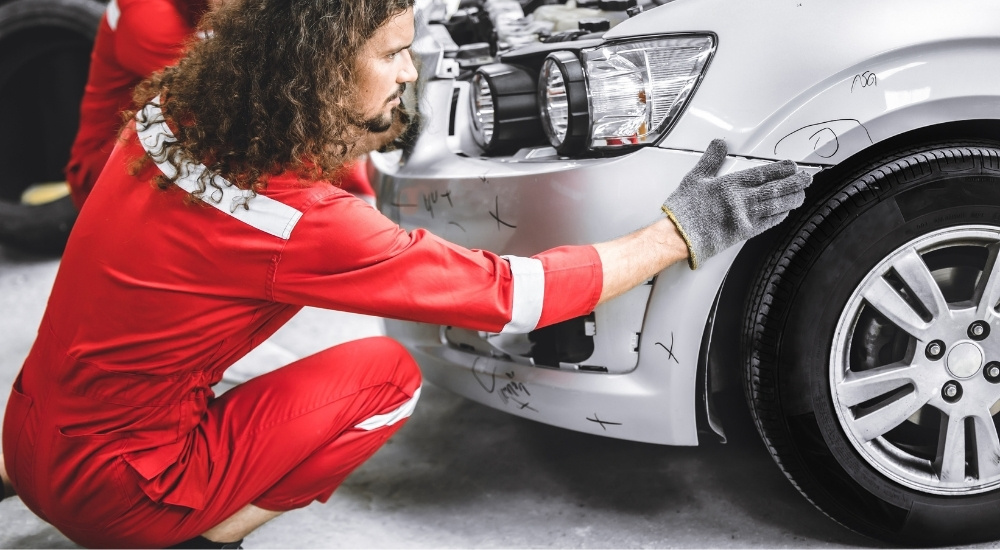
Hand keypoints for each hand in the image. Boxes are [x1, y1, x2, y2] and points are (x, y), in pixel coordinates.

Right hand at [661, 139, 811, 268]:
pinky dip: (779, 216)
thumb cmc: (684, 210)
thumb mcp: (694, 178)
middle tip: (806, 178)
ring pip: (774, 206)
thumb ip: (710, 160)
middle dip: (793, 183)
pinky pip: (767, 223)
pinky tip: (786, 212)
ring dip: (791, 199)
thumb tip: (719, 144)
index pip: (761, 174)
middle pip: (774, 189)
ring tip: (802, 194)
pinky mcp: (742, 233)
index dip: (780, 169)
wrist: (679, 236)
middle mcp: (740, 200)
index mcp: (729, 185)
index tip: (792, 166)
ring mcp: (743, 218)